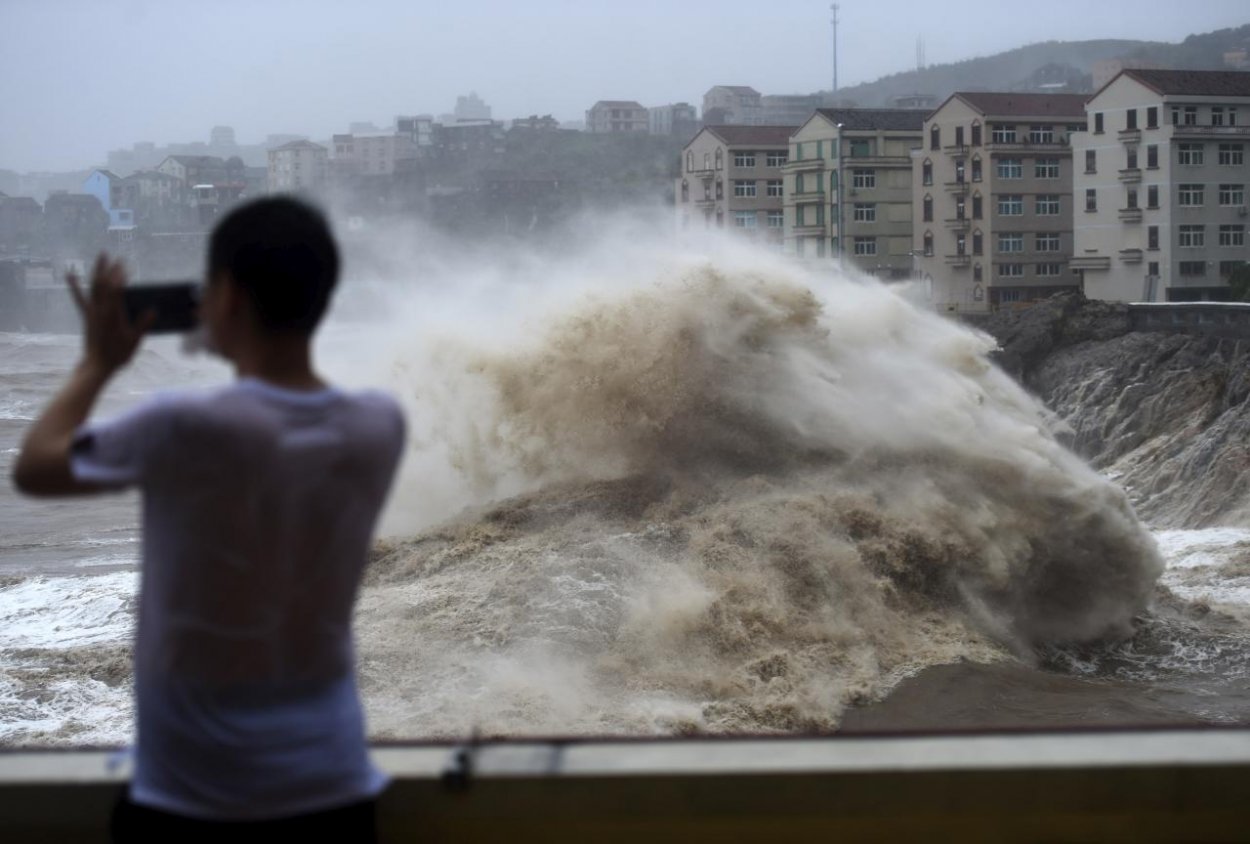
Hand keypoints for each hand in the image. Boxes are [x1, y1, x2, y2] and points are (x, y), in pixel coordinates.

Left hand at [67, 253, 153, 376]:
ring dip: (97, 270)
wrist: (97, 364)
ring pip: (93, 287)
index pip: (115, 291)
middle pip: (103, 284)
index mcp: (113, 315)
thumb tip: (154, 311)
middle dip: (109, 269)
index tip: (126, 266)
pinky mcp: (87, 315)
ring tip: (101, 256)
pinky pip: (80, 298)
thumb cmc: (118, 354)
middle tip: (117, 257)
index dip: (120, 277)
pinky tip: (70, 274)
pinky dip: (75, 285)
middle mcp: (100, 310)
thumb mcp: (134, 341)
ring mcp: (92, 311)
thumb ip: (142, 325)